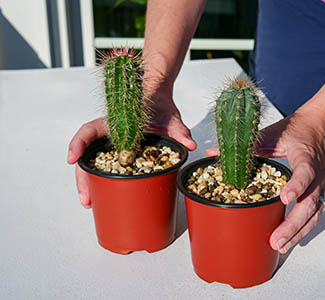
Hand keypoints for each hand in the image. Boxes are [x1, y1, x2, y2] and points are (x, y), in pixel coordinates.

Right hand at [67, 96, 195, 208]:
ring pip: (93, 163)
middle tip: (87, 200)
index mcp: (116, 122)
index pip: (90, 130)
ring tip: (90, 203)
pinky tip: (102, 194)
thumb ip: (179, 131)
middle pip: (87, 155)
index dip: (79, 144)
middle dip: (83, 178)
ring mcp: (112, 145)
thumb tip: (190, 145)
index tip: (73, 159)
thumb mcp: (171, 119)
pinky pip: (105, 166)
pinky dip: (101, 180)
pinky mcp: (119, 153)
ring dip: (89, 183)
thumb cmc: (161, 107)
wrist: (160, 103)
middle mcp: (109, 135)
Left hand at [206, 107, 324, 253]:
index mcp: (305, 156)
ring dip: (298, 232)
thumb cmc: (294, 131)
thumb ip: (244, 146)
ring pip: (313, 213)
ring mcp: (319, 185)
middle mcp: (316, 173)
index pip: (304, 172)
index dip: (296, 186)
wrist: (316, 128)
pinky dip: (302, 229)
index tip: (284, 198)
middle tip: (276, 239)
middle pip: (309, 203)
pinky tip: (290, 240)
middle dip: (293, 223)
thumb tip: (214, 153)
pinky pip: (313, 214)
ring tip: (280, 245)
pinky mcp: (317, 192)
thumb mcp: (268, 135)